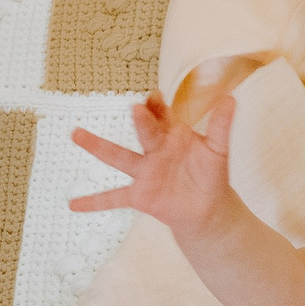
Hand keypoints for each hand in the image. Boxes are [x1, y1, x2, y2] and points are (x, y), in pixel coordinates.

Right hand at [69, 94, 237, 226]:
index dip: (158, 107)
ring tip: (76, 133)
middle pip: (144, 133)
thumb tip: (231, 98)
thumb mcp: (218, 150)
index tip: (154, 97)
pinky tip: (73, 205)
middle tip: (135, 110)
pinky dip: (94, 202)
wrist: (207, 208)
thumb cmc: (211, 174)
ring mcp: (144, 172)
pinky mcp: (139, 196)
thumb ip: (221, 126)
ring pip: (119, 157)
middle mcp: (154, 150)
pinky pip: (114, 198)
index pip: (163, 117)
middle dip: (141, 122)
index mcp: (172, 135)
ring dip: (97, 146)